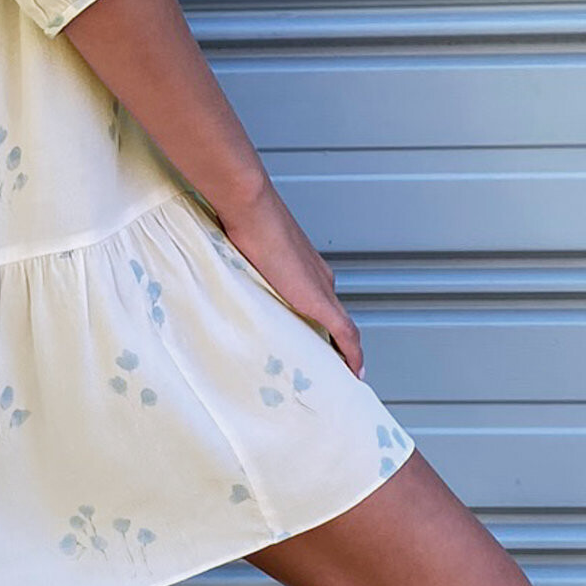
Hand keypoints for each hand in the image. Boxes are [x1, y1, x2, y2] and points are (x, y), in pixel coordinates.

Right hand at [215, 179, 364, 377]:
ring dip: (344, 352)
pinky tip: (354, 371)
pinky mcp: (319, 300)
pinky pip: (345, 334)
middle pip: (335, 319)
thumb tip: (231, 282)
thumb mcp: (248, 257)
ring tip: (341, 375)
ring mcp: (322, 289)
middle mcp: (321, 279)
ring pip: (343, 329)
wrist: (251, 210)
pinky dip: (352, 354)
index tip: (323, 346)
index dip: (326, 326)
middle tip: (332, 368)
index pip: (323, 304)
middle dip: (336, 344)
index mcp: (308, 269)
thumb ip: (251, 274)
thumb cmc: (245, 224)